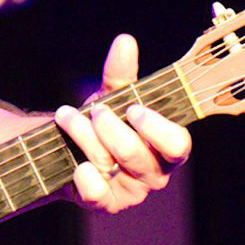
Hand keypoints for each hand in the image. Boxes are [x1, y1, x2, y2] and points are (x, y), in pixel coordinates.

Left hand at [55, 33, 190, 213]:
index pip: (177, 145)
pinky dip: (85, 179)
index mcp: (167, 147)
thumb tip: (125, 41)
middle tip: (95, 110)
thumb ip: (120, 74)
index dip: (156, 128)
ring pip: (110, 165)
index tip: (133, 109)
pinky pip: (96, 196)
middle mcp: (154, 173)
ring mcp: (129, 191)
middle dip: (111, 128)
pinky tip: (76, 164)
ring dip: (84, 136)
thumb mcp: (113, 97)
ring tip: (66, 116)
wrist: (71, 149)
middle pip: (137, 155)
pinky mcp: (104, 204)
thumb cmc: (105, 123)